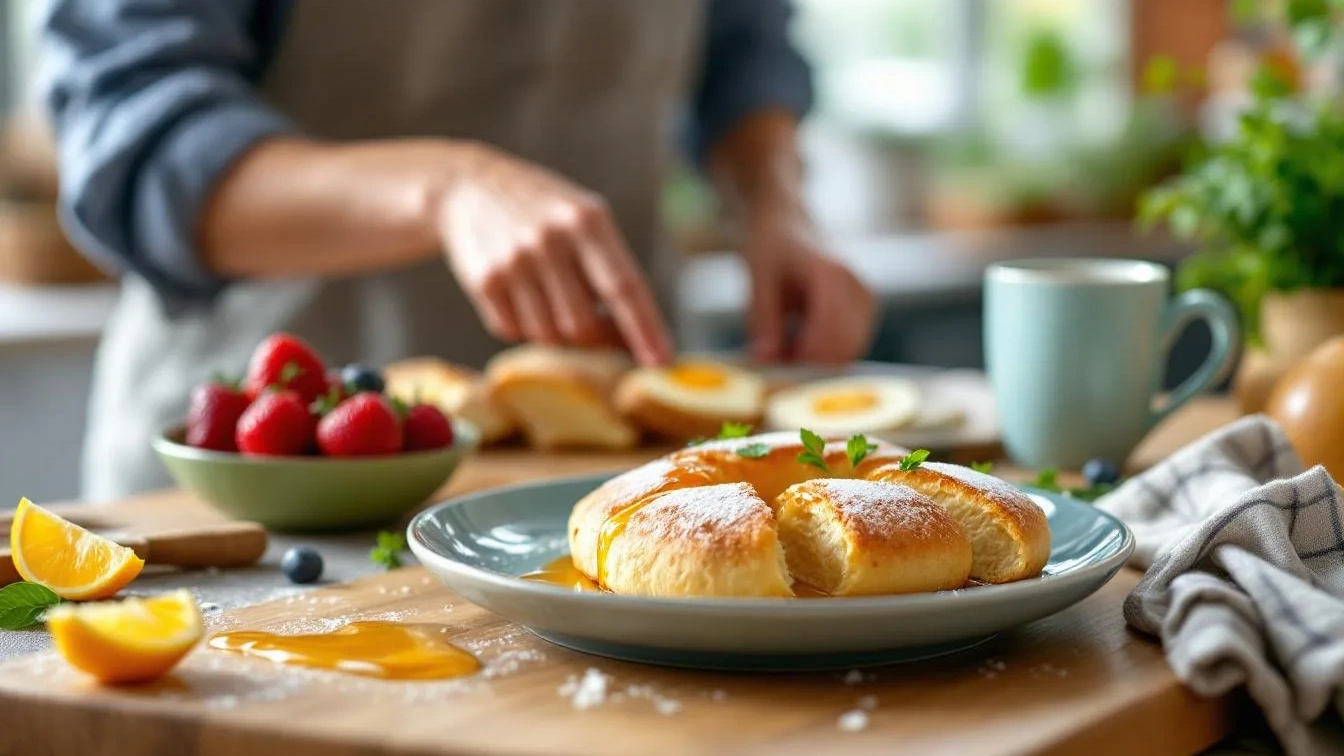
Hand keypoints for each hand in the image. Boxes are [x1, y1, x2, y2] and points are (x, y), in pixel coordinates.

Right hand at [434, 143, 672, 365]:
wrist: (469, 187)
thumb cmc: (545, 212)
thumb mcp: (585, 218)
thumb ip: (610, 268)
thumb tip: (635, 337)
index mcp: (587, 220)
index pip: (624, 286)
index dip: (645, 329)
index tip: (663, 363)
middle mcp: (550, 240)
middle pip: (583, 325)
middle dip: (596, 338)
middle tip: (600, 328)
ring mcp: (514, 261)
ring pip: (548, 334)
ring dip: (558, 331)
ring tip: (554, 298)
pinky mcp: (484, 281)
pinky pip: (514, 331)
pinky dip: (524, 325)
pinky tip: (523, 295)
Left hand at [744, 216, 875, 364]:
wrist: (789, 222)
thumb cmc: (772, 245)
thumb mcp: (758, 280)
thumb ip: (763, 321)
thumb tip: (766, 360)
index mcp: (832, 276)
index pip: (828, 337)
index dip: (801, 359)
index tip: (773, 362)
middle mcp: (858, 287)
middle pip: (843, 350)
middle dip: (809, 362)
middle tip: (776, 356)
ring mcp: (867, 298)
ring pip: (849, 351)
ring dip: (818, 358)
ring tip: (785, 341)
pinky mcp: (867, 308)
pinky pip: (851, 345)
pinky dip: (827, 351)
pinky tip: (801, 336)